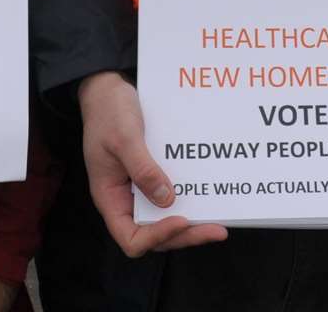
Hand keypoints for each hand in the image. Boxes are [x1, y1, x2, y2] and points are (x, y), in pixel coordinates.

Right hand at [77, 71, 227, 256]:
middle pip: (154, 233)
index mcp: (110, 197)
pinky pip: (171, 194)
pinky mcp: (152, 175)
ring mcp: (139, 188)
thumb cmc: (108, 112)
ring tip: (219, 221)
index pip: (131, 238)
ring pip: (165, 217)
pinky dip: (189, 199)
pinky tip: (209, 194)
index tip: (181, 220)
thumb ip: (143, 169)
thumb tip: (167, 200)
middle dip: (185, 234)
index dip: (157, 236)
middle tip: (217, 230)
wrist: (108, 89)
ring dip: (191, 222)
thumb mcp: (124, 139)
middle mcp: (125, 199)